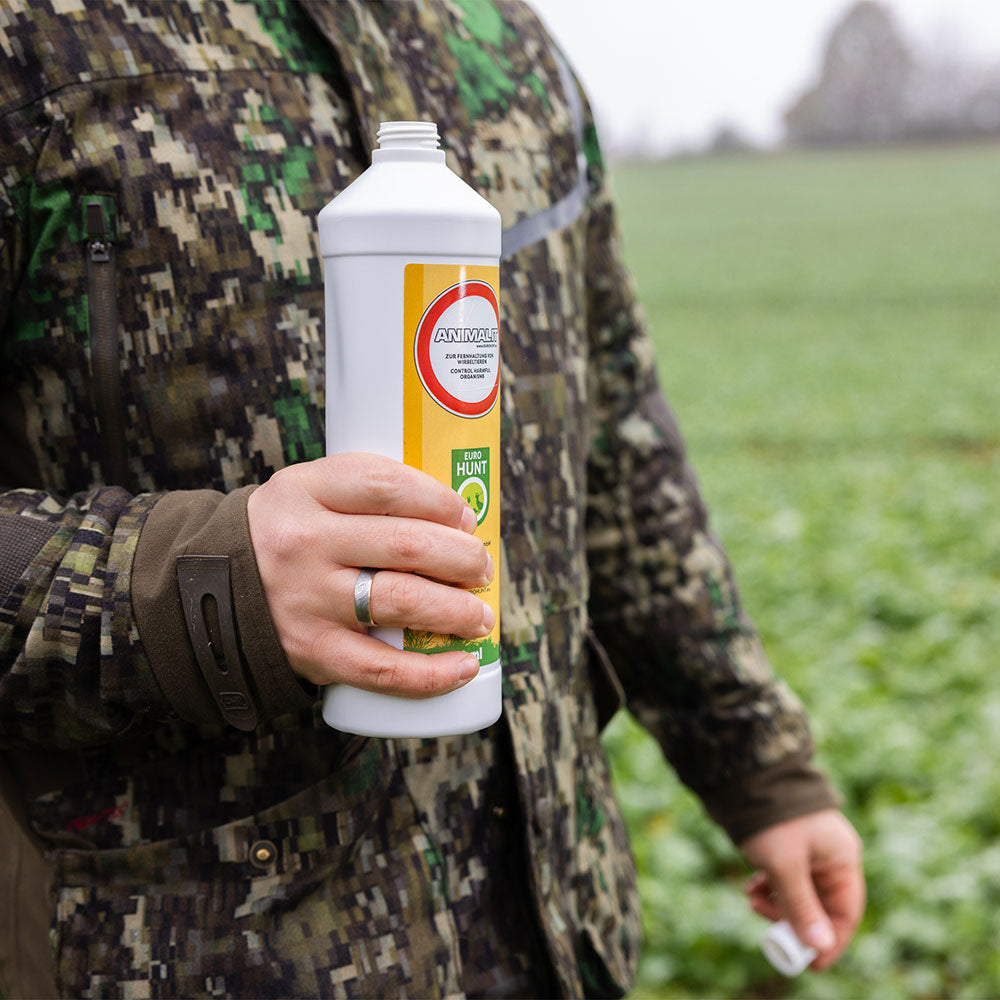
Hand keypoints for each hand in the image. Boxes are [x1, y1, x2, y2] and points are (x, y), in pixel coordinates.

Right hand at [247, 452, 493, 696]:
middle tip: (481, 568)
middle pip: (406, 545)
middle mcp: (305, 542)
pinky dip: (431, 673)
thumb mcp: (309, 493)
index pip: (386, 485)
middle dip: (462, 558)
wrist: (209, 590)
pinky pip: (381, 668)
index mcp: (306, 491)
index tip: (466, 517)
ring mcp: (308, 599)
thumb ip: (367, 496)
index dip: (440, 501)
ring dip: (458, 611)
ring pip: (402, 602)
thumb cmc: (287, 536)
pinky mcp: (312, 650)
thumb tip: (458, 521)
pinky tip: (464, 667)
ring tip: (481, 616)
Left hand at [740, 809, 864, 970]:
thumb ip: (802, 907)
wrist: (746, 775)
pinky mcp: (790, 845)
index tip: (811, 963)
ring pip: (800, 892)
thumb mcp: (785, 866)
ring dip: (776, 902)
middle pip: (821, 905)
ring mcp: (810, 849)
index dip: (830, 942)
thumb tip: (820, 947)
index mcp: (842, 858)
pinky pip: (786, 877)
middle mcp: (830, 855)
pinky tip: (750, 886)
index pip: (846, 913)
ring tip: (750, 898)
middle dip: (793, 919)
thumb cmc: (772, 819)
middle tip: (764, 920)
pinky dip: (769, 886)